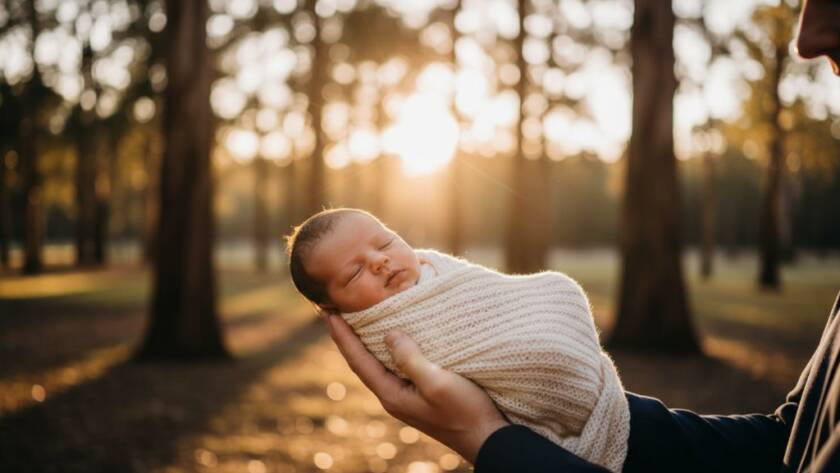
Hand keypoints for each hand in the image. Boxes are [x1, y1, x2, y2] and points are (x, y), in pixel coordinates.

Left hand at [324, 314, 508, 463]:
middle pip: (362, 361)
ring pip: (378, 363)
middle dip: (348, 336)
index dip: (341, 335)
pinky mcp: (421, 392)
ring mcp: (407, 395)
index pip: (358, 360)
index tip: (327, 311)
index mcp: (391, 394)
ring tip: (357, 319)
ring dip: (366, 340)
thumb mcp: (437, 382)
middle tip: (334, 310)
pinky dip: (387, 347)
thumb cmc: (465, 412)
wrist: (488, 438)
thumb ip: (410, 359)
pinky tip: (392, 337)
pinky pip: (396, 365)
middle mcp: (394, 395)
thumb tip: (389, 334)